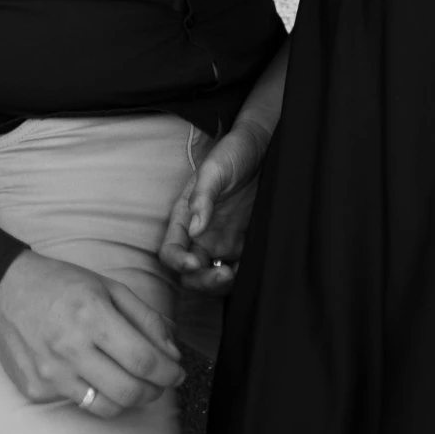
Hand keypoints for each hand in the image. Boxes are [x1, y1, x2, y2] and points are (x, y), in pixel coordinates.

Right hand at [0, 251, 184, 417]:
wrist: (4, 290)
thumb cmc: (60, 285)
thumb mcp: (107, 287)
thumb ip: (145, 318)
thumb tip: (172, 354)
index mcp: (91, 315)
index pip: (143, 360)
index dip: (169, 373)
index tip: (178, 373)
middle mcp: (70, 348)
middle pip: (129, 391)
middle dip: (155, 391)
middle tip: (159, 382)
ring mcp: (50, 374)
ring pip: (107, 408)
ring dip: (128, 400)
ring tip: (131, 382)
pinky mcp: (35, 390)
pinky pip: (78, 404)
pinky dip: (94, 394)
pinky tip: (92, 374)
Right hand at [158, 121, 269, 294]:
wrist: (265, 147)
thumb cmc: (234, 152)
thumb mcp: (215, 168)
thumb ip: (203, 196)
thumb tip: (194, 229)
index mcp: (185, 216)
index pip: (170, 250)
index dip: (177, 262)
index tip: (194, 263)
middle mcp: (200, 234)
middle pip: (190, 273)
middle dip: (202, 281)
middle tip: (223, 275)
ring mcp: (222, 241)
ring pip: (212, 277)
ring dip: (220, 286)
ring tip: (235, 276)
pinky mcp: (244, 245)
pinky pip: (238, 271)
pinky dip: (241, 279)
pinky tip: (250, 272)